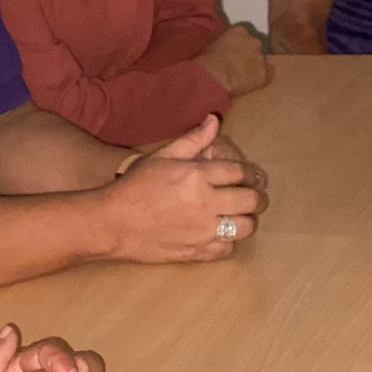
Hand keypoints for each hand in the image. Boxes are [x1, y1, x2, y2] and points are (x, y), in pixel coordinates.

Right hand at [104, 115, 268, 262]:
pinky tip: (223, 234)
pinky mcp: (195, 252)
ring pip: (245, 227)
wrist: (111, 222)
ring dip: (249, 220)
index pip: (241, 172)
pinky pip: (227, 249)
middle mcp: (204, 203)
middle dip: (260, 198)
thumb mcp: (163, 156)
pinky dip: (230, 242)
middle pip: (251, 200)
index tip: (252, 176)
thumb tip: (215, 119)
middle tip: (257, 199)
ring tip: (242, 216)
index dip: (252, 174)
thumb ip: (193, 139)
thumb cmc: (136, 186)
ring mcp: (201, 230)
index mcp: (197, 176)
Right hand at [198, 24, 270, 96]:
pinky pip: (266, 76)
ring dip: (254, 67)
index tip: (234, 53)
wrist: (215, 75)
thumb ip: (224, 43)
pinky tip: (249, 83)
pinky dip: (260, 79)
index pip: (244, 36)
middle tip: (238, 65)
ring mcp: (260, 57)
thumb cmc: (208, 61)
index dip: (239, 46)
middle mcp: (254, 41)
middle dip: (249, 55)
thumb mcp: (212, 44)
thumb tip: (225, 49)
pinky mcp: (264, 73)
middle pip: (255, 47)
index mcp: (240, 31)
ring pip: (261, 61)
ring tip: (242, 76)